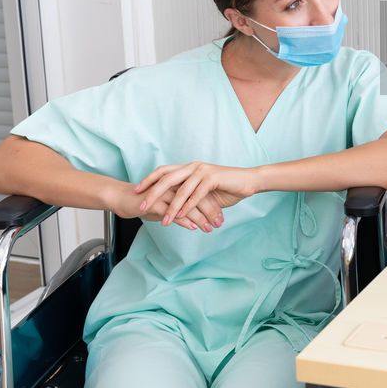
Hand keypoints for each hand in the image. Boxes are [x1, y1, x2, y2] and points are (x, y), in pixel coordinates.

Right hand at [111, 182, 221, 232]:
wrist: (122, 198)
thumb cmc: (146, 202)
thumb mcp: (167, 206)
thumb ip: (181, 211)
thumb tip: (196, 222)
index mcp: (180, 183)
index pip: (202, 193)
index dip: (213, 206)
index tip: (221, 219)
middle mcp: (175, 185)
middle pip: (199, 197)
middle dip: (211, 212)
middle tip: (219, 224)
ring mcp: (165, 192)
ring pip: (188, 205)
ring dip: (200, 218)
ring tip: (209, 228)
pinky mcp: (155, 201)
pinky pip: (173, 211)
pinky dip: (184, 219)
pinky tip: (193, 227)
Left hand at [134, 162, 259, 227]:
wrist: (250, 181)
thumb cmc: (228, 186)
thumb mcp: (204, 190)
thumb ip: (190, 194)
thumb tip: (174, 205)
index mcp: (189, 167)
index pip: (163, 171)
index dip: (149, 180)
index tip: (136, 190)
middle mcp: (193, 167)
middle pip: (166, 178)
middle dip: (152, 193)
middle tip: (141, 206)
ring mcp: (203, 171)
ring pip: (180, 190)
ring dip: (171, 207)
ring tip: (163, 221)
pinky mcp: (213, 179)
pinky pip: (195, 195)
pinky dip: (187, 207)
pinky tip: (180, 217)